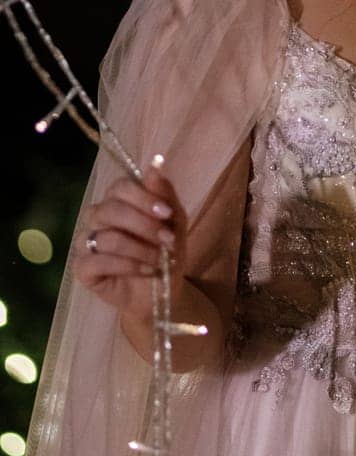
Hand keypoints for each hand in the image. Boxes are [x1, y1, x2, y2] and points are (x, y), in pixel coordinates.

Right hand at [73, 160, 186, 318]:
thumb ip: (164, 193)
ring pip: (105, 238)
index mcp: (118, 200)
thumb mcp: (174, 221)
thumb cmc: (165, 250)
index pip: (120, 187)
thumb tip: (156, 164)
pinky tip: (145, 270)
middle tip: (167, 240)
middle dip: (143, 225)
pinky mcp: (82, 269)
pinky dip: (127, 266)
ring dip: (139, 249)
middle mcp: (97, 217)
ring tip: (159, 259)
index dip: (143, 198)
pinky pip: (97, 262)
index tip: (166, 213)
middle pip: (110, 210)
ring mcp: (86, 242)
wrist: (161, 291)